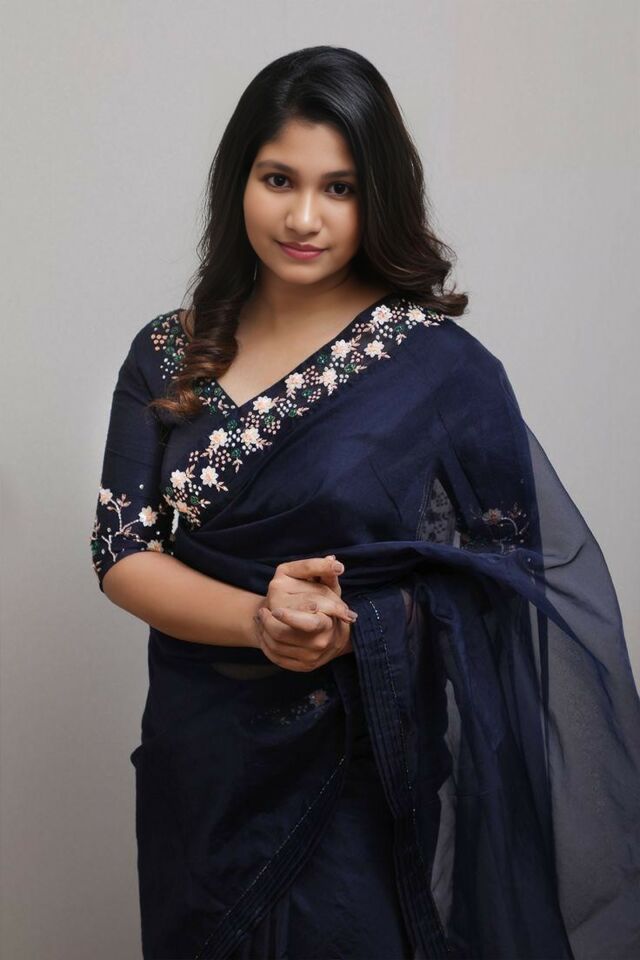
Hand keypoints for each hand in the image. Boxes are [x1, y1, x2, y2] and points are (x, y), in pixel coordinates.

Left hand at [254, 555, 356, 671]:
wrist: (332, 637)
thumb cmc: (327, 608)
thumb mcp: (329, 589)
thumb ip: (325, 573)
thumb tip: (331, 559)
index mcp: (326, 622)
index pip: (308, 622)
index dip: (289, 617)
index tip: (275, 610)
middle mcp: (319, 642)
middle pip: (283, 634)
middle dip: (268, 623)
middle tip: (262, 612)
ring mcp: (310, 657)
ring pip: (275, 645)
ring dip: (264, 631)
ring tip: (263, 619)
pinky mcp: (301, 667)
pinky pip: (276, 657)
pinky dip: (267, 645)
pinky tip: (266, 633)